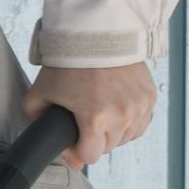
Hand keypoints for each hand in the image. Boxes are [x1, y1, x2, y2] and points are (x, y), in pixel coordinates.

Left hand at [20, 61, 156, 168]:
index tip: (72, 139)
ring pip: (126, 137)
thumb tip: (63, 153)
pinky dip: (129, 121)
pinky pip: (141, 123)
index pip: (90, 156)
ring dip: (113, 131)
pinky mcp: (149, 97)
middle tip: (83, 117)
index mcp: (95, 118)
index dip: (76, 151)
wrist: (96, 32)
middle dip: (93, 139)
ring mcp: (139, 106)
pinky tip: (115, 108)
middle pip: (108, 147)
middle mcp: (122, 115)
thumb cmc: (68, 62)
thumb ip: (38, 124)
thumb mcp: (39, 94)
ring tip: (99, 112)